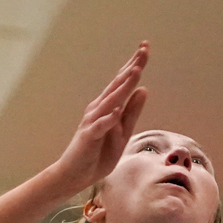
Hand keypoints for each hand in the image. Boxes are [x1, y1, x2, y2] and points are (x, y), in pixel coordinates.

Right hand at [52, 42, 149, 192]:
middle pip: (118, 85)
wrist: (76, 174)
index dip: (135, 65)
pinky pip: (99, 127)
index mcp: (109, 106)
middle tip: (144, 49)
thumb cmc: (99, 153)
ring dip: (122, 87)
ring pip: (110, 102)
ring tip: (135, 72)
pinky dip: (107, 119)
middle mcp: (99, 109)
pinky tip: (116, 110)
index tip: (146, 47)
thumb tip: (143, 89)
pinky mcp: (88, 138)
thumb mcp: (123, 131)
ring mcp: (93, 122)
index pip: (123, 82)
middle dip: (132, 67)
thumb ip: (132, 111)